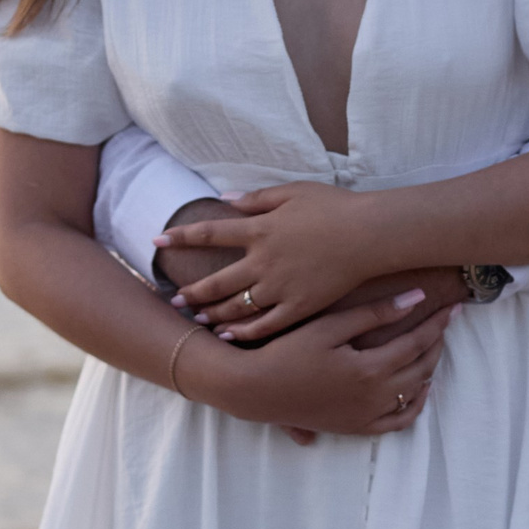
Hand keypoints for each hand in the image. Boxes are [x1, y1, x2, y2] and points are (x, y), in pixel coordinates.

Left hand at [168, 185, 384, 338]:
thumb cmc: (336, 208)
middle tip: (174, 300)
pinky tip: (229, 336)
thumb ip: (257, 198)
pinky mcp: (300, 307)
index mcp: (260, 230)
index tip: (158, 240)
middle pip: (217, 280)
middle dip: (192, 291)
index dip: (181, 237)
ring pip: (237, 307)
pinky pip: (266, 325)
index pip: (209, 233)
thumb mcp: (293, 192)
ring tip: (198, 320)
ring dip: (214, 314)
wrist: (371, 234)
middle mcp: (263, 261)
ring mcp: (280, 287)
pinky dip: (244, 332)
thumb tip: (226, 200)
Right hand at [177, 298, 455, 438]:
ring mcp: (366, 417)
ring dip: (428, 370)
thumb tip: (416, 298)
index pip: (417, 343)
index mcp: (370, 370)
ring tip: (432, 348)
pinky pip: (397, 422)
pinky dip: (414, 405)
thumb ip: (374, 314)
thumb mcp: (329, 326)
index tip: (453, 307)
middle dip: (437, 343)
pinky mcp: (355, 427)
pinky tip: (417, 388)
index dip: (437, 323)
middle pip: (422, 368)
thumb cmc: (286, 351)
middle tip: (445, 322)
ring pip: (414, 394)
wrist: (254, 390)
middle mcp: (374, 398)